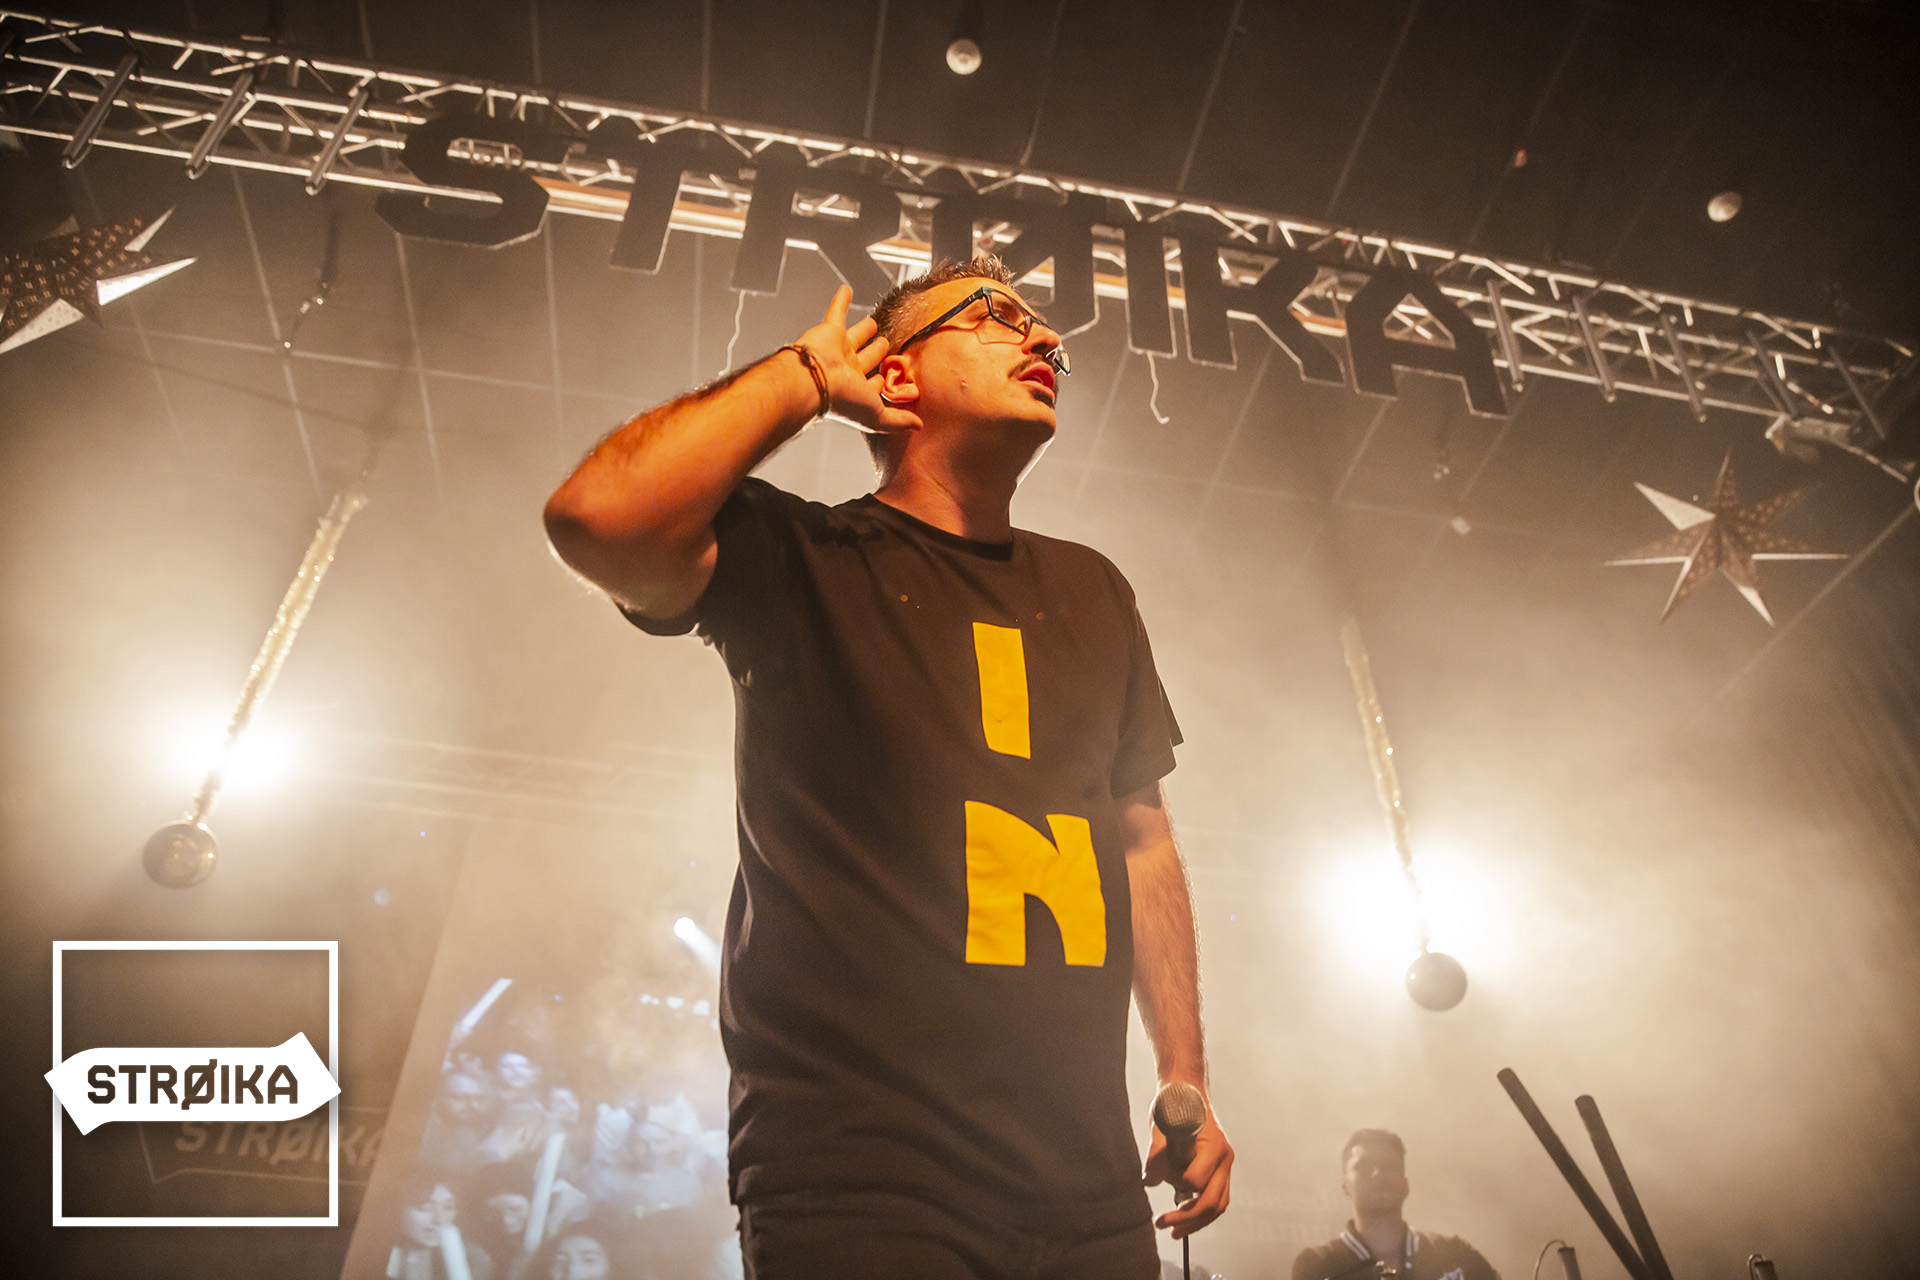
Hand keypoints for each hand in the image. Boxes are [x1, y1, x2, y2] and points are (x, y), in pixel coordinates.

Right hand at [791, 284, 921, 435]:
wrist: (814, 381)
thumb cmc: (843, 400)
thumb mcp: (878, 415)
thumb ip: (898, 420)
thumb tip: (919, 426)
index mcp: (857, 389)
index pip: (873, 384)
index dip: (882, 382)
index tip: (892, 379)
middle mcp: (847, 370)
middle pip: (866, 358)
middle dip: (876, 352)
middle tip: (885, 343)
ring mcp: (838, 349)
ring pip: (855, 336)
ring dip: (864, 329)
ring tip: (873, 322)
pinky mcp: (829, 331)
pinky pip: (836, 311)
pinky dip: (840, 300)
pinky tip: (845, 289)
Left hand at [1144, 1102, 1232, 1239]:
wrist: (1187, 1090)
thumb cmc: (1175, 1104)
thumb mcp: (1160, 1126)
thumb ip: (1156, 1155)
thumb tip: (1148, 1182)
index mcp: (1213, 1146)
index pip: (1197, 1180)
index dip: (1177, 1184)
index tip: (1160, 1179)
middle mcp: (1224, 1158)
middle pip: (1212, 1201)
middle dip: (1187, 1219)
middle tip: (1162, 1225)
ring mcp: (1224, 1166)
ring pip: (1217, 1204)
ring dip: (1195, 1221)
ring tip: (1173, 1230)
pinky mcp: (1218, 1170)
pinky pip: (1215, 1197)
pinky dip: (1199, 1210)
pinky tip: (1182, 1218)